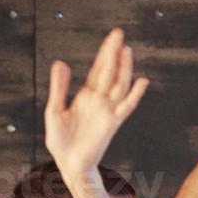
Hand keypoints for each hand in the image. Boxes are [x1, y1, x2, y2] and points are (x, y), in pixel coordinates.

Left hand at [45, 29, 149, 177]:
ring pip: (119, 85)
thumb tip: (61, 62)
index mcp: (86, 96)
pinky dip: (134, 94)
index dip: (105, 53)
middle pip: (110, 72)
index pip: (98, 69)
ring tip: (126, 50)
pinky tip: (142, 81)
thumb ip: (59, 87)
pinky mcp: (111, 123)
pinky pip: (126, 107)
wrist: (69, 164)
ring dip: (123, 68)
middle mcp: (99, 101)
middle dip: (114, 53)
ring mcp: (107, 111)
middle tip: (119, 33)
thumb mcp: (55, 110)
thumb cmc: (62, 140)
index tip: (112, 37)